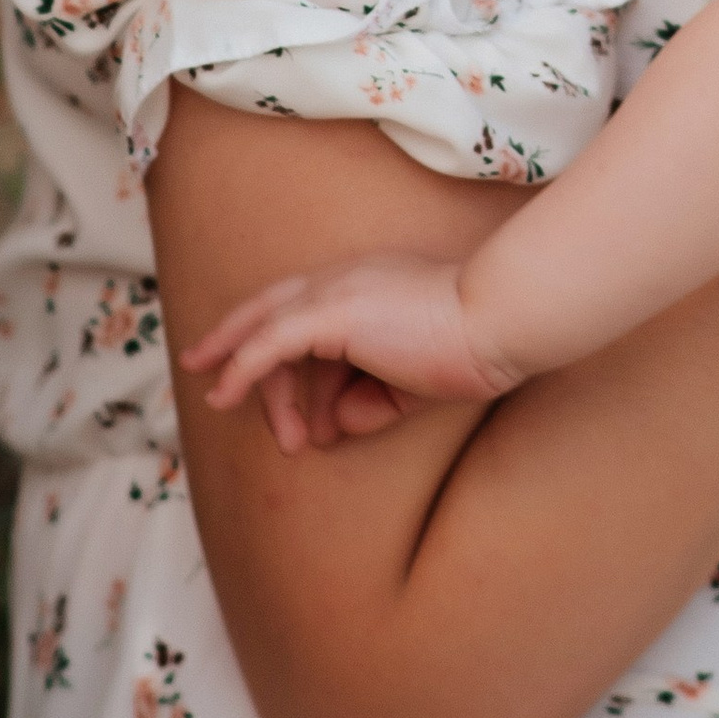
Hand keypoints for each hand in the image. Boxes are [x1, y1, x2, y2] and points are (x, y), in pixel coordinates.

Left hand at [182, 249, 514, 450]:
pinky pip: (269, 342)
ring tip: (284, 440)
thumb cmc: (466, 348)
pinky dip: (241, 369)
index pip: (299, 310)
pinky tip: (223, 395)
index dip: (263, 341)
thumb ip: (367, 401)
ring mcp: (333, 289)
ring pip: (267, 333)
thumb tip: (332, 425)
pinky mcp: (330, 310)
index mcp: (361, 282)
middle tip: (228, 407)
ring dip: (262, 390)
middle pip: (271, 316)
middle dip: (240, 359)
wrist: (495, 322)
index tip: (243, 379)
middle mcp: (340, 277)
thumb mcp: (406, 384)